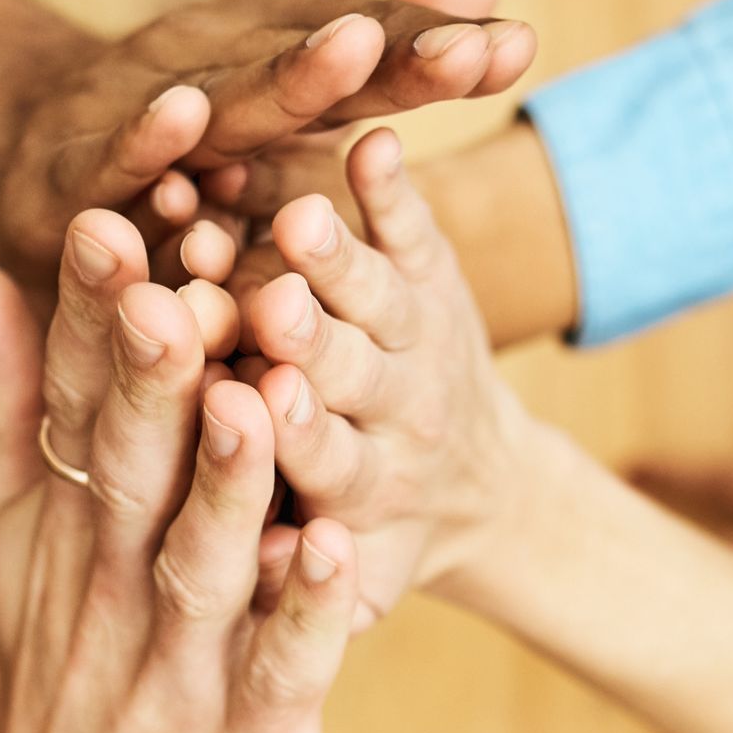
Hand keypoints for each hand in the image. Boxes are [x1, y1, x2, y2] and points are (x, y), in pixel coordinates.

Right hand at [0, 0, 536, 281]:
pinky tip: (182, 123)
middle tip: (464, 50)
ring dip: (280, 78)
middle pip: (309, 66)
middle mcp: (213, 67)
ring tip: (351, 51)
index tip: (518, 48)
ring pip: (219, 103)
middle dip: (388, 57)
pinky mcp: (72, 170)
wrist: (26, 154)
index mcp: (274, 58)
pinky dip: (144, 143)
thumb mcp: (293, 102)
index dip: (436, 48)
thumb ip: (387, 55)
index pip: (369, 52)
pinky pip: (114, 161)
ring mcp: (139, 111)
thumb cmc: (188, 137)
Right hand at [0, 206, 362, 732]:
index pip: (73, 404)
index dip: (85, 316)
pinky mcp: (250, 732)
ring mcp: (183, 659)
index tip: (104, 220)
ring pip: (210, 558)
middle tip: (169, 278)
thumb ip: (5, 405)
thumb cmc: (51, 675)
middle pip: (136, 465)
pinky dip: (308, 616)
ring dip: (235, 483)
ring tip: (260, 398)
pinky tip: (339, 555)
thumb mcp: (9, 538)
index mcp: (72, 524)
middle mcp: (119, 581)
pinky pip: (283, 666)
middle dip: (151, 374)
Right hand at [183, 127, 535, 625]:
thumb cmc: (378, 540)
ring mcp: (415, 334)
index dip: (297, 434)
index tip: (264, 405)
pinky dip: (395, 187)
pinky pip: (415, 227)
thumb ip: (303, 592)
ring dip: (338, 257)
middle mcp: (394, 408)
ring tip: (301, 218)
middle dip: (311, 340)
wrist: (480, 485)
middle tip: (274, 307)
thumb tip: (251, 581)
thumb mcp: (353, 587)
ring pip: (377, 292)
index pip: (323, 458)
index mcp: (359, 486)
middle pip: (350, 369)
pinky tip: (370, 140)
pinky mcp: (430, 273)